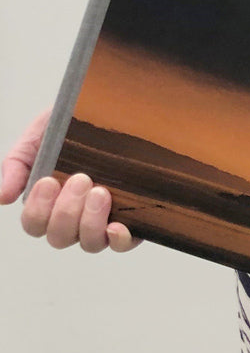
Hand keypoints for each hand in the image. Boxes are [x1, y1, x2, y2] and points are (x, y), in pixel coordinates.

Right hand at [1, 109, 140, 252]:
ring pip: (89, 243)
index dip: (39, 209)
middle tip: (81, 179)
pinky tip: (117, 226)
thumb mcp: (39, 137)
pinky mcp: (133, 220)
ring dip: (90, 221)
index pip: (35, 224)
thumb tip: (2, 197)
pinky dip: (119, 241)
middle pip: (60, 237)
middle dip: (66, 210)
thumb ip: (17, 164)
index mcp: (49, 203)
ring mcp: (102, 221)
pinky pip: (123, 244)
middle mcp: (74, 218)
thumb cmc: (73, 126)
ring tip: (101, 192)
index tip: (49, 180)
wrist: (114, 108)